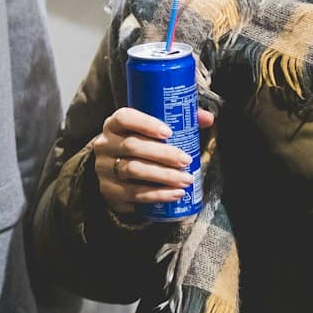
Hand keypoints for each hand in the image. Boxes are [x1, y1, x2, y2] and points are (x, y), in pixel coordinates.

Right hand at [89, 107, 212, 218]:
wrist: (114, 173)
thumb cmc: (139, 146)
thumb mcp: (150, 131)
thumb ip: (177, 121)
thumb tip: (208, 118)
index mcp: (113, 125)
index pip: (124, 118)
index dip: (146, 124)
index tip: (169, 132)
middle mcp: (104, 145)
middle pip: (132, 146)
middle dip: (163, 154)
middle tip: (186, 160)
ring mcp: (104, 169)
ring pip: (133, 170)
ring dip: (163, 176)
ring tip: (186, 179)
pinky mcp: (108, 191)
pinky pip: (133, 193)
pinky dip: (157, 194)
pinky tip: (175, 194)